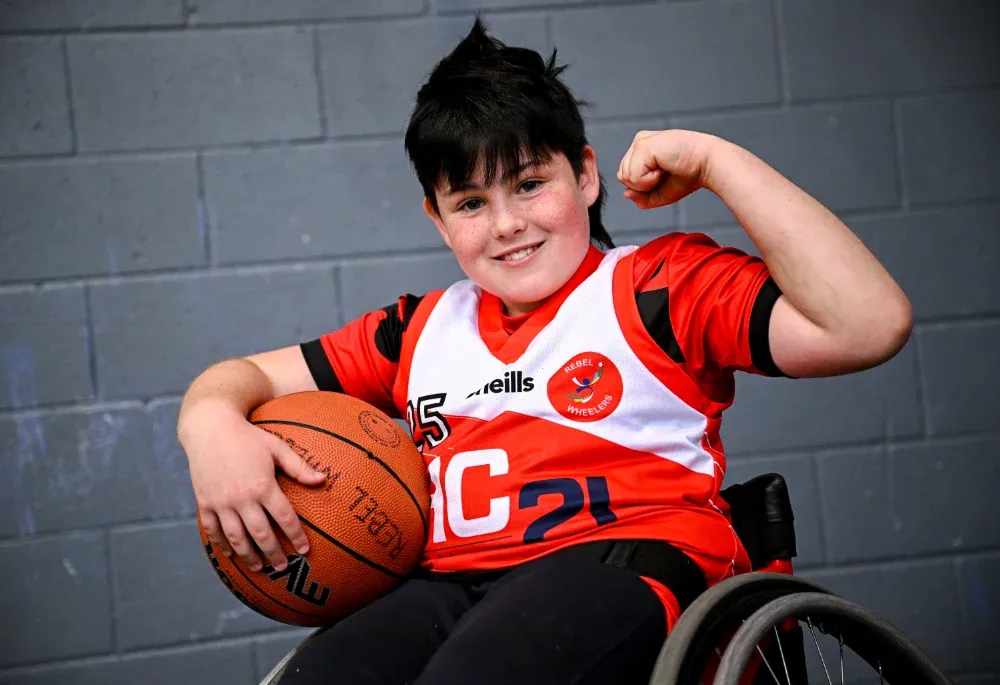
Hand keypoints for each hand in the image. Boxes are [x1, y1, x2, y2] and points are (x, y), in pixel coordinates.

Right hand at [182, 406, 326, 571]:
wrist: (209, 427)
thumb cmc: (248, 436)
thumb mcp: (276, 446)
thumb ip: (299, 466)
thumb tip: (323, 480)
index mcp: (262, 485)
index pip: (284, 518)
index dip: (296, 536)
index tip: (304, 550)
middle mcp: (241, 497)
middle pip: (260, 534)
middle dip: (274, 553)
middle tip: (284, 567)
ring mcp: (221, 502)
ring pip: (236, 538)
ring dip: (249, 556)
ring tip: (260, 567)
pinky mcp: (204, 503)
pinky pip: (213, 530)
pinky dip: (222, 545)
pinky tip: (232, 555)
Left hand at [617, 129, 717, 208]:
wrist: (707, 163)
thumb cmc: (689, 174)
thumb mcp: (661, 192)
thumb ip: (641, 196)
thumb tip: (626, 193)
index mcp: (644, 148)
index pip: (626, 175)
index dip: (644, 186)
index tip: (665, 175)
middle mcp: (640, 141)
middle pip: (622, 176)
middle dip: (642, 185)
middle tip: (665, 173)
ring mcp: (641, 142)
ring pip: (625, 177)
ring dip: (646, 182)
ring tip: (665, 169)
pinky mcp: (643, 146)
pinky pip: (633, 176)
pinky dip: (649, 180)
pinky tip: (664, 168)